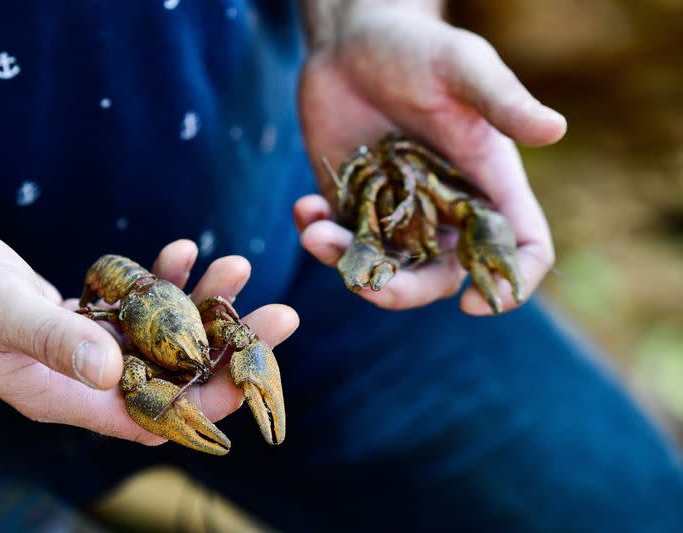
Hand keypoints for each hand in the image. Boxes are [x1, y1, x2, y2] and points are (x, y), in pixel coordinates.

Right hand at [0, 216, 297, 444]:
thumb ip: (54, 341)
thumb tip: (111, 372)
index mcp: (66, 398)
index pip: (155, 412)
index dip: (209, 399)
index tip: (258, 370)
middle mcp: (84, 380)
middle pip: (173, 374)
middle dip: (228, 347)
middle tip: (280, 314)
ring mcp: (85, 348)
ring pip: (161, 335)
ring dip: (201, 304)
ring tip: (237, 266)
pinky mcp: (82, 317)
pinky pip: (135, 304)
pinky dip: (161, 279)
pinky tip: (181, 250)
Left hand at [296, 1, 565, 313]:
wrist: (353, 40)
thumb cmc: (418, 47)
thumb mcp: (462, 68)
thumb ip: (502, 101)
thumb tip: (555, 128)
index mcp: (487, 184)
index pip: (519, 247)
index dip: (508, 284)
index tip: (474, 302)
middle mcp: (445, 207)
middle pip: (438, 277)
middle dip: (402, 291)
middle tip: (365, 285)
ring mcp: (396, 211)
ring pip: (382, 267)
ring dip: (347, 264)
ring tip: (315, 232)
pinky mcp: (351, 203)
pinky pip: (340, 240)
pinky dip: (319, 236)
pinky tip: (304, 209)